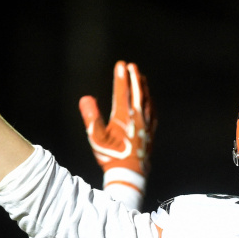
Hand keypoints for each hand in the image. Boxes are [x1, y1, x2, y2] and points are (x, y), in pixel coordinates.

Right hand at [79, 61, 156, 186]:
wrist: (130, 173)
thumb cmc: (111, 156)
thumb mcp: (96, 138)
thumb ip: (91, 117)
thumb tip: (85, 98)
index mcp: (123, 117)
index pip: (122, 92)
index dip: (121, 77)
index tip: (120, 65)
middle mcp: (137, 118)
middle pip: (137, 93)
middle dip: (134, 78)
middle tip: (131, 66)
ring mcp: (146, 125)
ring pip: (146, 101)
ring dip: (143, 88)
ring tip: (141, 77)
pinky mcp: (151, 132)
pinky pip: (152, 112)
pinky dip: (150, 102)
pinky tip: (149, 100)